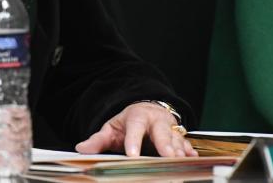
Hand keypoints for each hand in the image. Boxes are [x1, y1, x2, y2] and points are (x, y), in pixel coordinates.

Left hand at [75, 102, 196, 157]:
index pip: (134, 129)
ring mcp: (169, 128)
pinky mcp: (179, 136)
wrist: (147, 111)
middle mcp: (156, 121)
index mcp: (137, 117)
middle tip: (167, 156)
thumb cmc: (128, 123)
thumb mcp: (111, 128)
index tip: (132, 155)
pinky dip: (189, 151)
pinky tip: (191, 158)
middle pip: (161, 131)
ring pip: (175, 138)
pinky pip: (185, 143)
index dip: (133, 142)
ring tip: (180, 160)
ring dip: (178, 149)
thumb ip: (97, 140)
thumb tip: (81, 148)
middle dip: (164, 144)